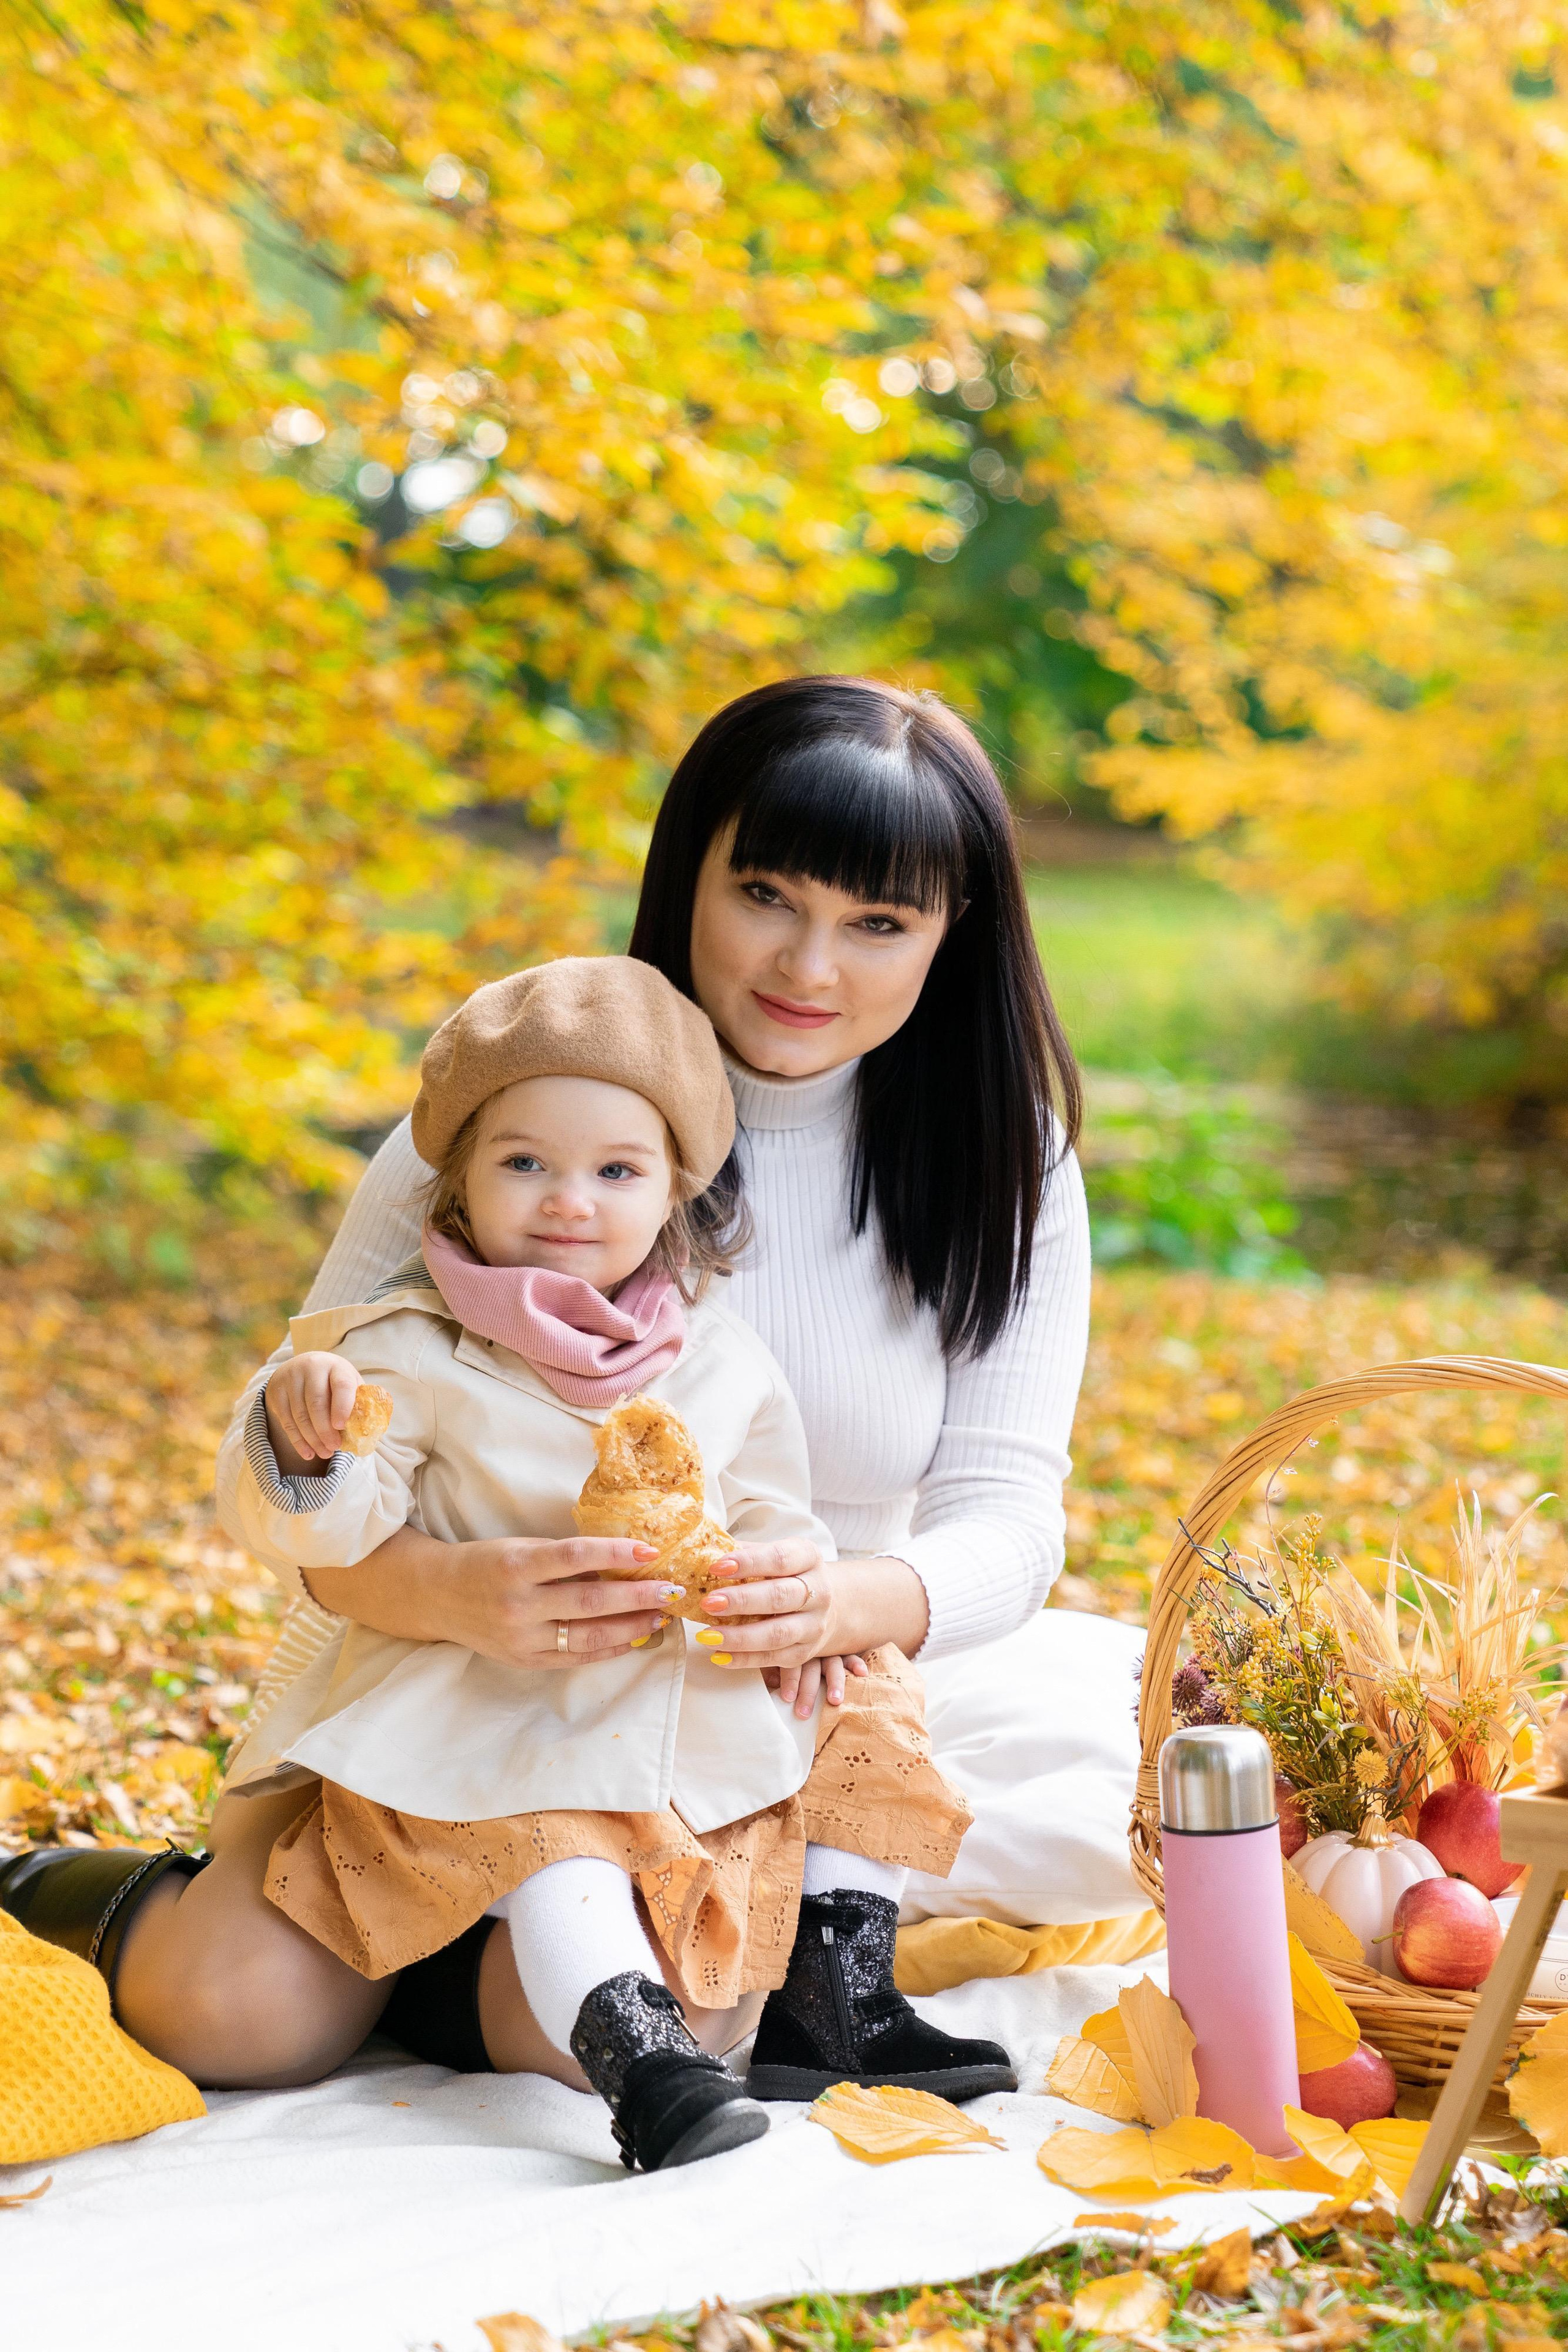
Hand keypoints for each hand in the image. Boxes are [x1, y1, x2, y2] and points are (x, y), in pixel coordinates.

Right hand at [265, 1352, 361, 1473]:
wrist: (299, 1367)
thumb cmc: (332, 1382)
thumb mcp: (348, 1383)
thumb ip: (358, 1402)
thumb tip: (368, 1432)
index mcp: (336, 1366)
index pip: (341, 1385)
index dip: (342, 1406)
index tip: (341, 1426)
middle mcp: (311, 1368)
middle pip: (316, 1403)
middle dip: (325, 1430)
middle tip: (335, 1447)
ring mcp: (291, 1379)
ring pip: (300, 1415)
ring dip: (313, 1439)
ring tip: (325, 1453)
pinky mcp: (277, 1393)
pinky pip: (287, 1421)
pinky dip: (298, 1441)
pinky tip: (308, 1453)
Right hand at [304, 1530, 684, 1669]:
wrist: (438, 1596)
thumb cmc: (487, 1562)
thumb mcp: (520, 1548)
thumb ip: (563, 1557)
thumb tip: (623, 1558)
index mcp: (516, 1566)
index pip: (574, 1557)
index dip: (614, 1553)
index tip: (650, 1551)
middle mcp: (517, 1605)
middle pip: (589, 1603)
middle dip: (636, 1598)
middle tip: (672, 1590)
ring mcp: (521, 1638)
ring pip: (587, 1636)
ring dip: (631, 1627)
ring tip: (661, 1616)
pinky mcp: (524, 1660)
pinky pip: (575, 1657)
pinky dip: (608, 1650)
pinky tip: (634, 1641)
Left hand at [695, 1548, 932, 1717]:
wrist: (830, 1604)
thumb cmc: (790, 1575)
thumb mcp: (776, 1554)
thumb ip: (745, 1552)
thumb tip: (704, 1553)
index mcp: (808, 1558)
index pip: (779, 1559)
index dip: (748, 1563)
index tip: (717, 1567)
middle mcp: (818, 1591)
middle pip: (779, 1597)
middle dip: (741, 1601)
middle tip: (708, 1603)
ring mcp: (813, 1625)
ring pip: (777, 1634)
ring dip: (739, 1637)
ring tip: (707, 1636)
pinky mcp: (805, 1652)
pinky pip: (773, 1659)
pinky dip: (744, 1660)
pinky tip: (719, 1656)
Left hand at [772, 1652, 868, 1718]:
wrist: (805, 1629)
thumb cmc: (783, 1656)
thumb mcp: (772, 1662)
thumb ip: (770, 1670)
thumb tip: (771, 1681)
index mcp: (791, 1651)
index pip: (791, 1665)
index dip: (789, 1681)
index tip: (787, 1698)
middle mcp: (810, 1649)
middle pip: (811, 1669)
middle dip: (808, 1692)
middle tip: (804, 1713)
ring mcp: (828, 1650)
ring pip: (832, 1665)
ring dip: (834, 1683)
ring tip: (834, 1701)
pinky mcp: (842, 1652)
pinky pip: (850, 1656)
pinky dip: (856, 1663)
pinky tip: (862, 1673)